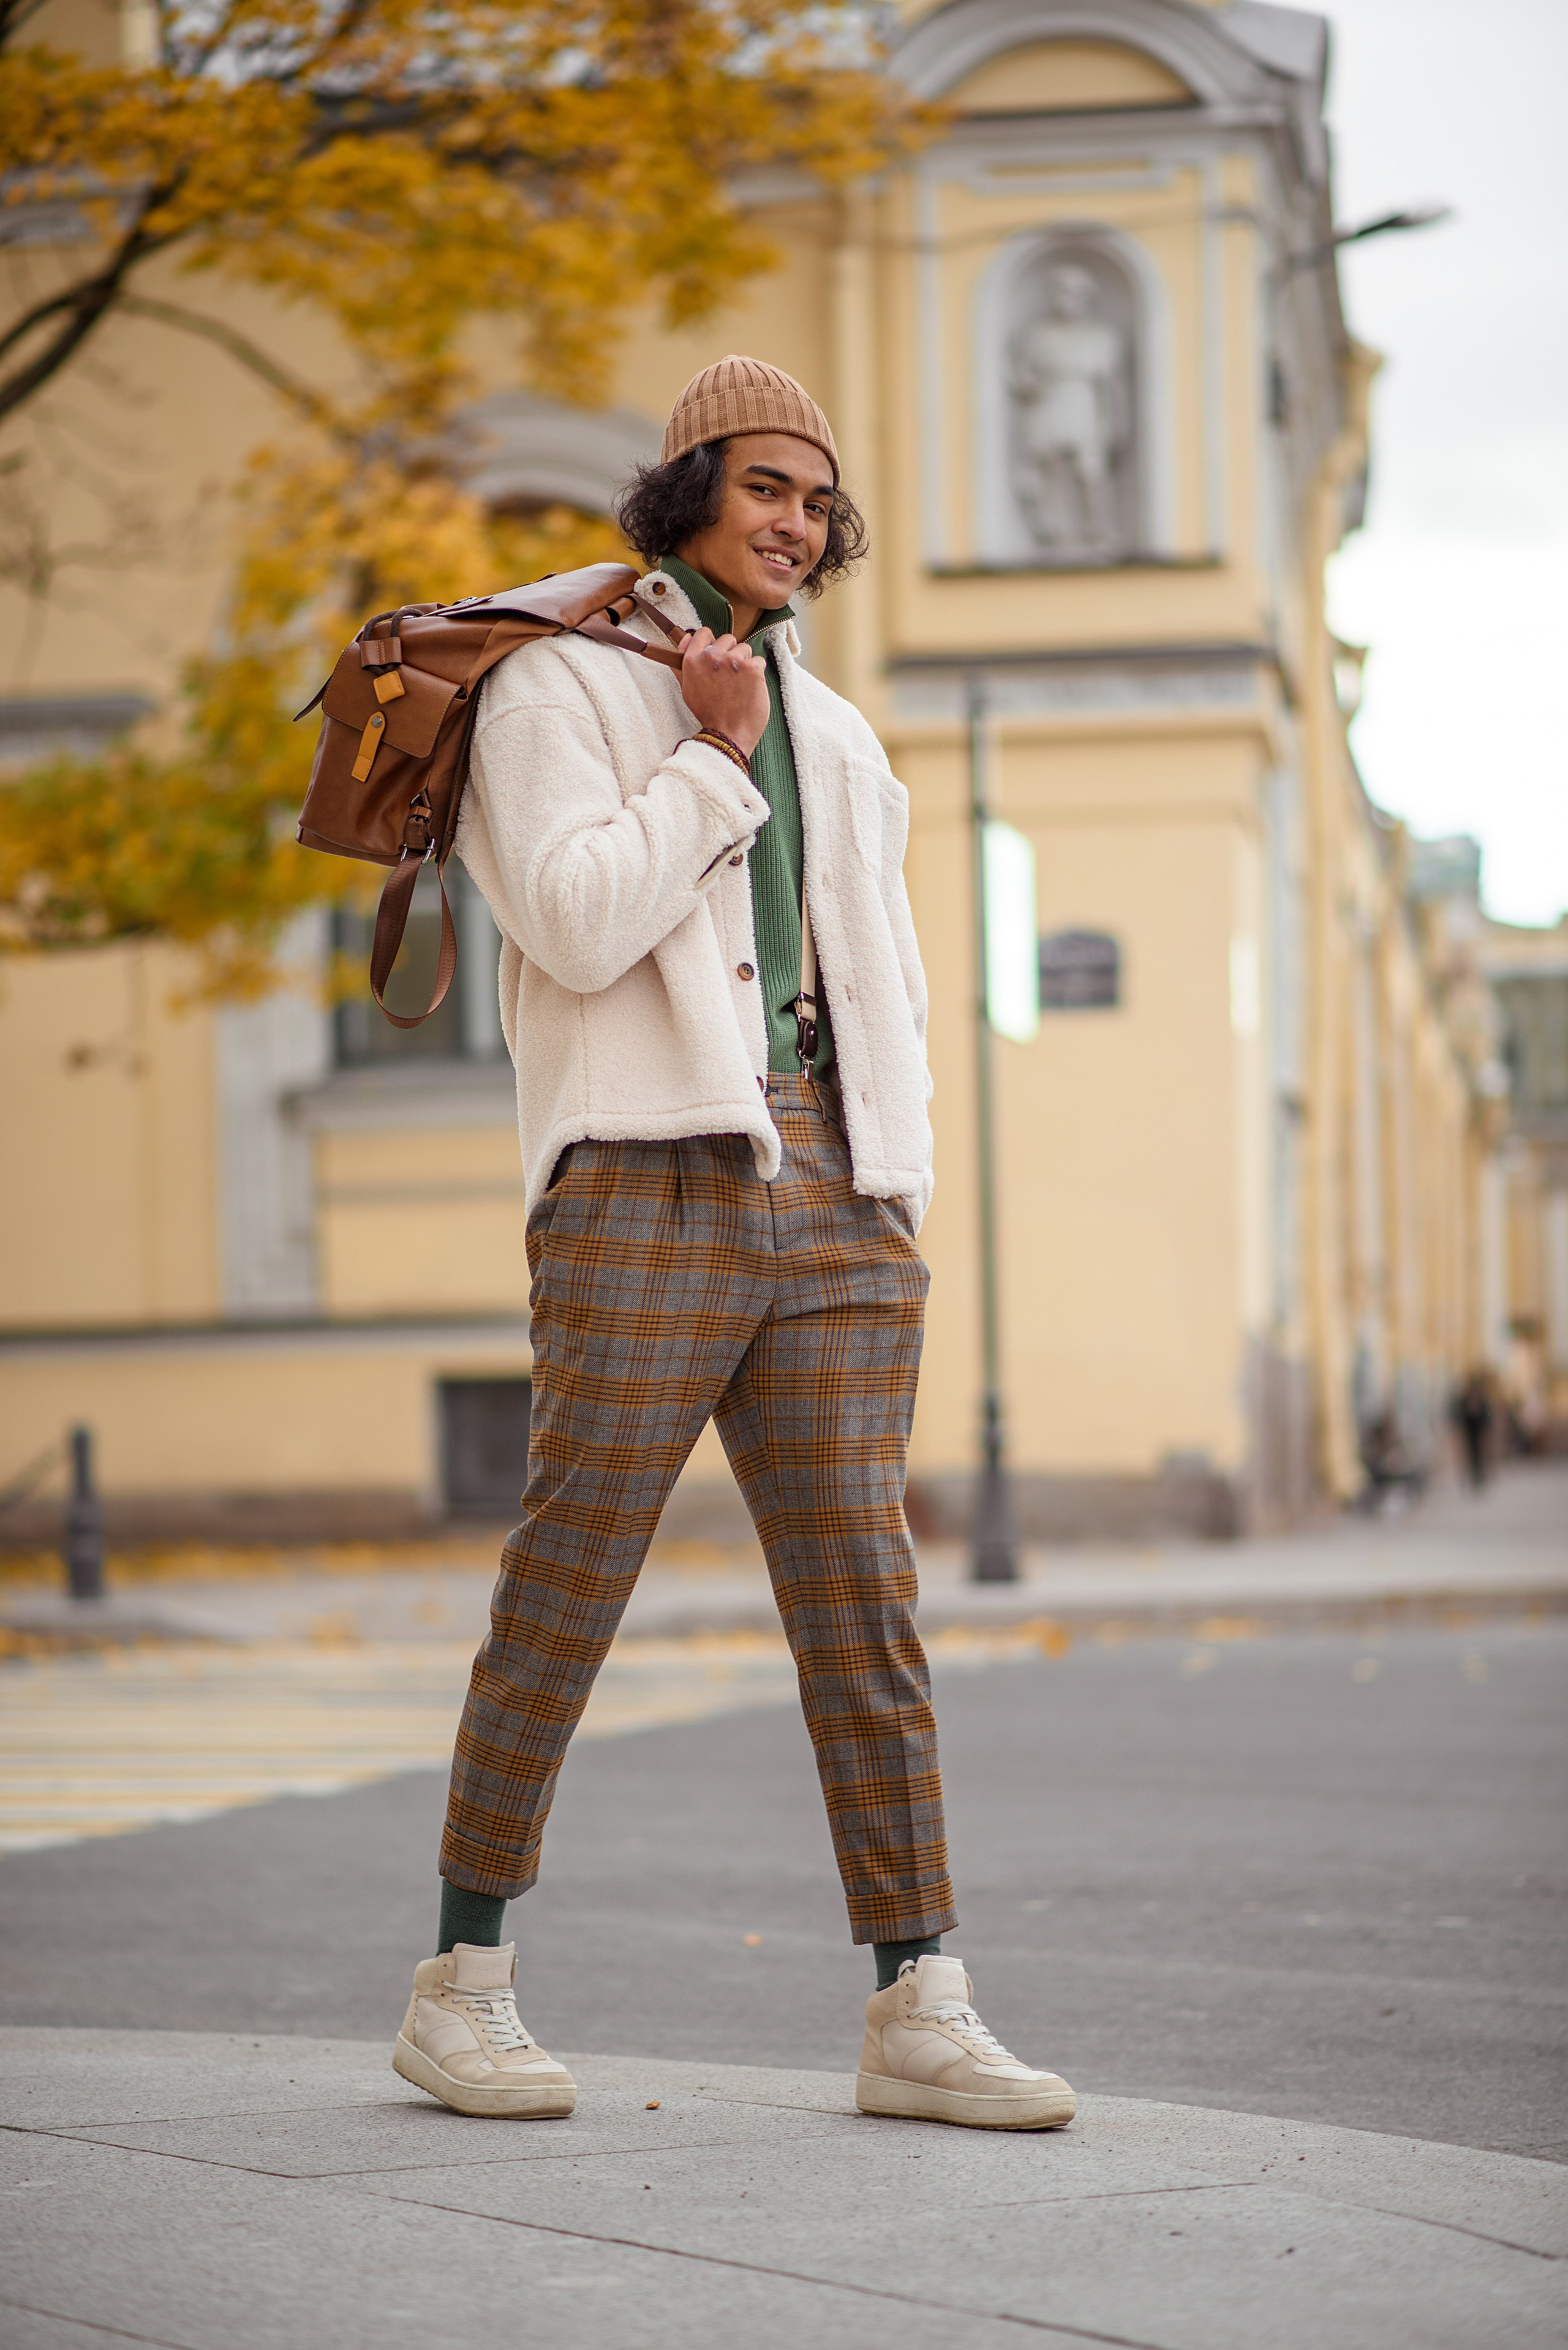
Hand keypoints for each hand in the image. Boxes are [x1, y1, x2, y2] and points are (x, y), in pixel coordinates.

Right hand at [678, 628, 769, 756]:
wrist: (728, 735)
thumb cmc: (709, 714)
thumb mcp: (687, 689)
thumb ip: (683, 663)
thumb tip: (685, 639)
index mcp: (693, 660)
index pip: (703, 633)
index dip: (712, 642)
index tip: (717, 653)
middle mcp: (711, 657)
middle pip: (727, 639)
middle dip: (731, 653)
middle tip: (730, 676)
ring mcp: (733, 661)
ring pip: (745, 648)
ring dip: (745, 663)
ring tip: (740, 684)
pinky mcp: (752, 668)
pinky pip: (759, 661)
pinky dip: (757, 673)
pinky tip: (751, 688)